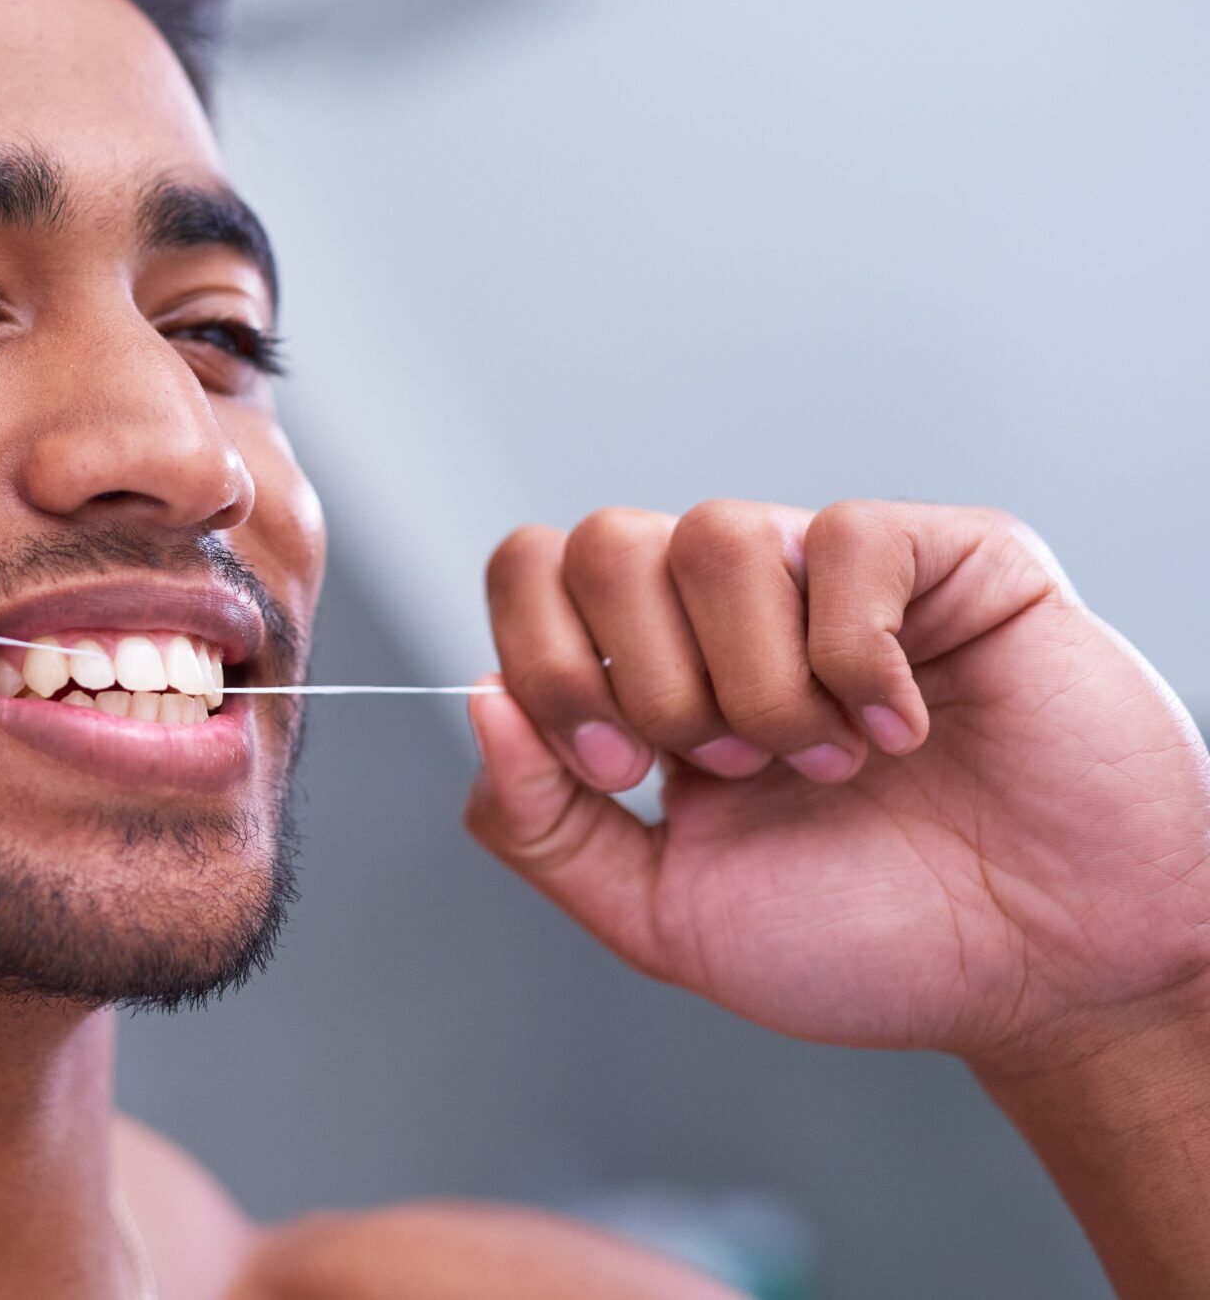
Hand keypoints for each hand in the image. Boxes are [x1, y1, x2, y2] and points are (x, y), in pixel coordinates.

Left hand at [468, 500, 1208, 1069]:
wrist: (1039, 982)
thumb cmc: (871, 943)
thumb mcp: (663, 913)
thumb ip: (540, 825)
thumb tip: (477, 700)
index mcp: (653, 668)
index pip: (534, 571)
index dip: (550, 665)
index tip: (621, 771)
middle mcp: (733, 606)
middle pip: (603, 542)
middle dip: (651, 685)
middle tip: (733, 770)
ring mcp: (837, 573)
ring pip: (716, 534)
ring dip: (760, 684)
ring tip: (827, 761)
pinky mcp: (950, 558)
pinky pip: (846, 541)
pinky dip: (859, 662)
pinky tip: (905, 730)